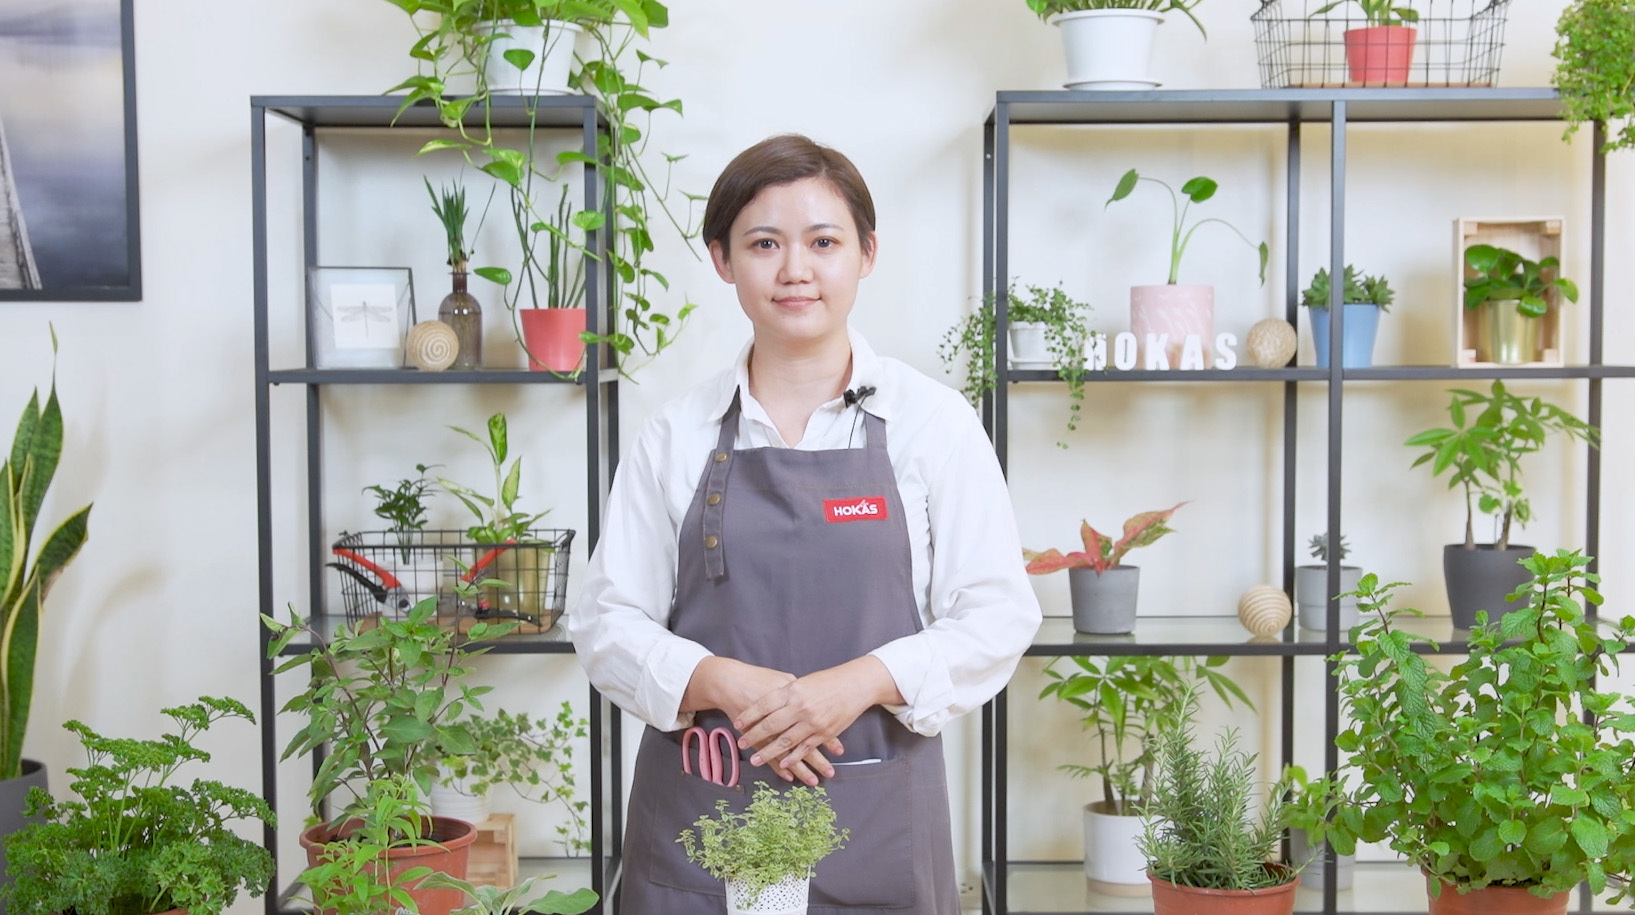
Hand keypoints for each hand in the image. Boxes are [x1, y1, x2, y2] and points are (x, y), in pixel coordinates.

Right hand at [682, 657, 835, 784]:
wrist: (731, 682)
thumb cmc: (759, 679)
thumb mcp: (784, 680)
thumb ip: (800, 693)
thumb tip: (816, 702)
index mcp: (794, 702)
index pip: (815, 724)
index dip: (828, 739)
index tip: (839, 752)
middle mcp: (783, 718)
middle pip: (804, 742)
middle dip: (818, 760)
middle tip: (829, 774)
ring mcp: (769, 731)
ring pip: (789, 754)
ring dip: (801, 769)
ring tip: (812, 781)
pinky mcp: (756, 738)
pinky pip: (770, 757)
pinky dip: (779, 767)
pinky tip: (788, 777)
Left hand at [733, 657, 900, 784]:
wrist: (856, 684)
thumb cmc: (828, 681)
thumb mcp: (803, 682)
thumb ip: (786, 693)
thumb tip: (766, 703)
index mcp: (793, 690)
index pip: (764, 705)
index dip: (749, 715)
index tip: (737, 723)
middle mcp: (800, 707)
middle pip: (771, 725)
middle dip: (753, 735)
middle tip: (741, 743)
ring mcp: (812, 722)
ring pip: (785, 741)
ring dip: (768, 752)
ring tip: (754, 759)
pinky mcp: (823, 733)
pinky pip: (804, 748)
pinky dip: (792, 758)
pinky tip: (782, 764)